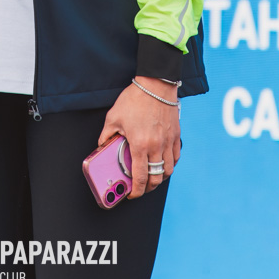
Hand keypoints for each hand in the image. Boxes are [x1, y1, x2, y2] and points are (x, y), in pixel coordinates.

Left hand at [97, 78, 179, 197]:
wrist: (155, 84)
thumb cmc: (134, 99)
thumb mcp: (114, 117)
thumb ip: (106, 135)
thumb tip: (102, 145)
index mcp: (139, 145)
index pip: (140, 177)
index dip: (136, 191)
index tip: (132, 194)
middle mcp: (156, 147)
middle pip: (156, 178)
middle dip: (148, 188)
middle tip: (141, 188)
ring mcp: (168, 141)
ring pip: (168, 170)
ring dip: (160, 178)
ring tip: (152, 177)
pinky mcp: (176, 135)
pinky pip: (176, 157)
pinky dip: (170, 164)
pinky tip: (163, 163)